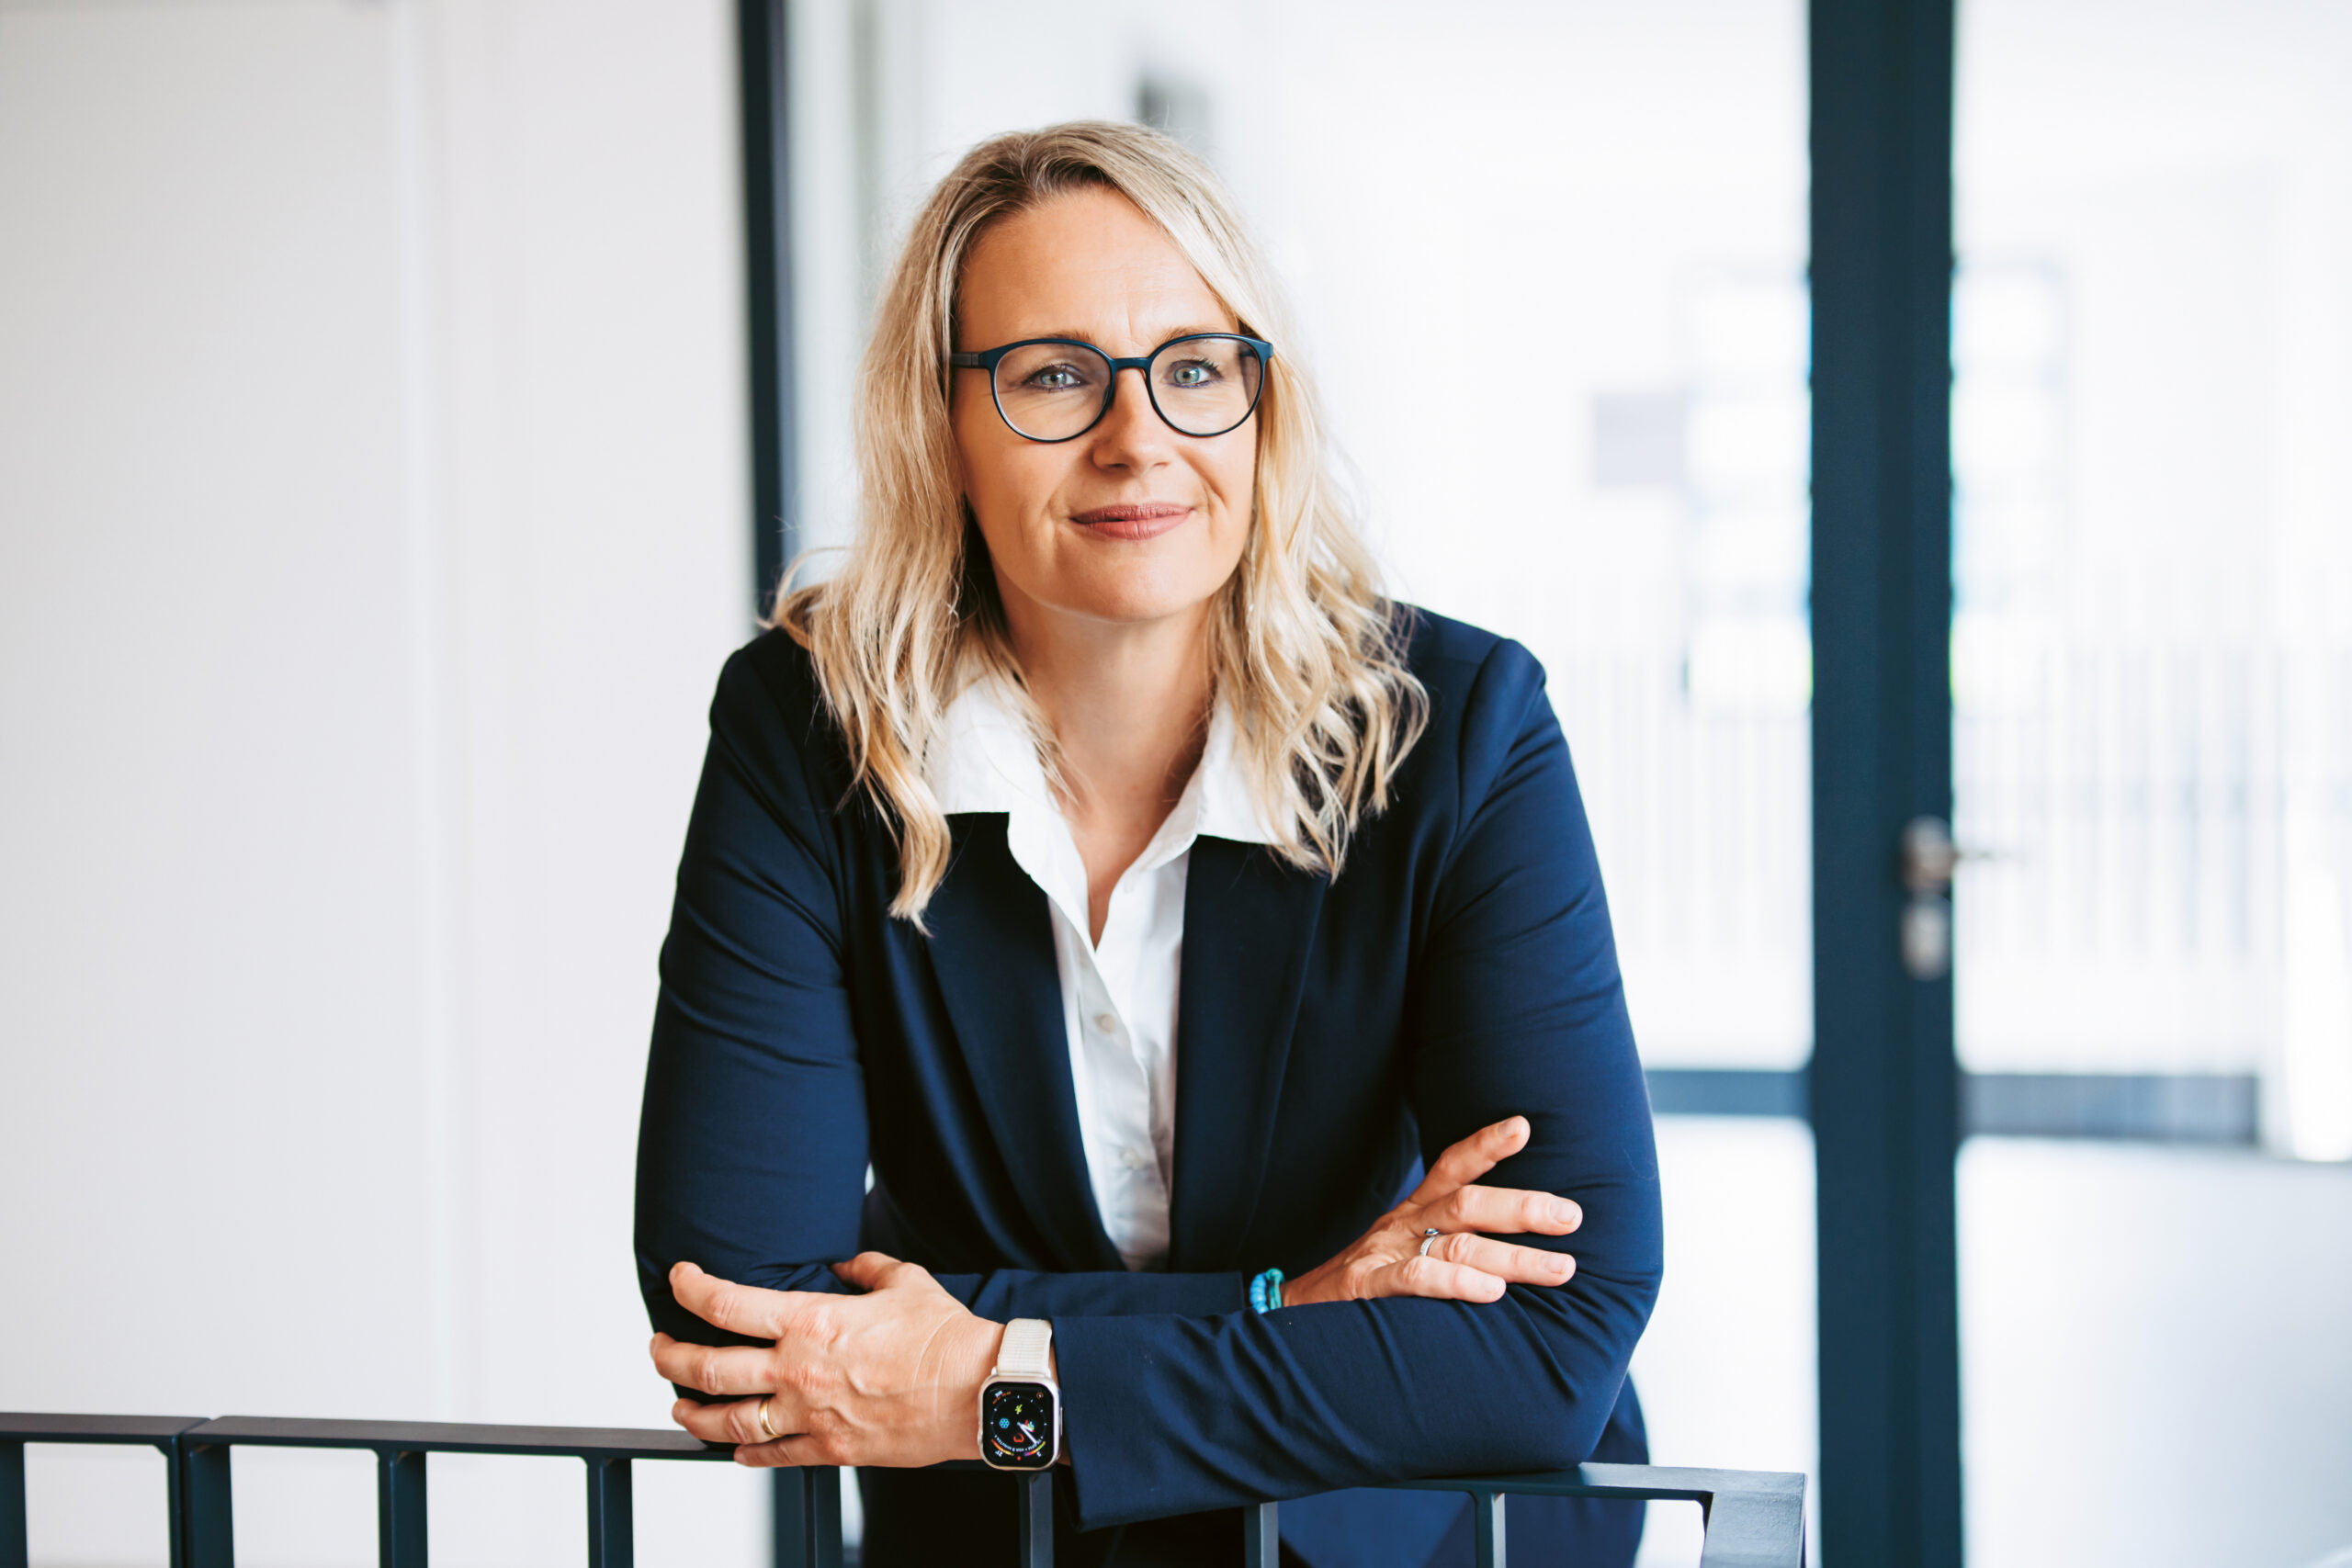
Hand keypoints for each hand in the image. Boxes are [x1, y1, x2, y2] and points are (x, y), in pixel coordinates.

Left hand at [651, 1254, 1000, 1467]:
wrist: (979, 1391)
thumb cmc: (947, 1337)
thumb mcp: (904, 1281)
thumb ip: (866, 1268)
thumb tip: (846, 1263)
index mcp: (812, 1322)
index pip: (727, 1304)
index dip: (691, 1288)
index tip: (680, 1279)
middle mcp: (799, 1371)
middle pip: (709, 1369)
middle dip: (671, 1358)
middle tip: (660, 1350)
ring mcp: (812, 1415)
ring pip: (729, 1422)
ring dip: (693, 1414)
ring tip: (679, 1406)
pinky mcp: (833, 1449)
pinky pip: (774, 1457)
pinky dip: (746, 1455)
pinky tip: (734, 1452)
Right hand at [1281, 1115, 1579, 1306]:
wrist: (1289, 1319)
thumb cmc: (1360, 1291)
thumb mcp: (1402, 1256)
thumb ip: (1449, 1252)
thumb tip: (1517, 1262)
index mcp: (1411, 1214)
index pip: (1451, 1167)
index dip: (1486, 1145)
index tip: (1524, 1126)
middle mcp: (1401, 1226)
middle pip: (1467, 1203)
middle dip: (1523, 1208)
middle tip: (1572, 1217)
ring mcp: (1383, 1255)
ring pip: (1457, 1245)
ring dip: (1514, 1257)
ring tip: (1561, 1267)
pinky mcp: (1365, 1288)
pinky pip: (1415, 1280)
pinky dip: (1456, 1284)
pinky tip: (1492, 1294)